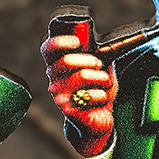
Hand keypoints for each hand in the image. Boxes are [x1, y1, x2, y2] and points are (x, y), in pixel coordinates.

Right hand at [41, 34, 115, 157]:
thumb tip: (110, 43)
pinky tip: (102, 98)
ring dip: (101, 77)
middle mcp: (54, 79)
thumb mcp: (100, 67)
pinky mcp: (69, 110)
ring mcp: (59, 95)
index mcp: (58, 65)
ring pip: (80, 76)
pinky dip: (101, 95)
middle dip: (87, 59)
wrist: (100, 117)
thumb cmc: (98, 88)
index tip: (77, 42)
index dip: (60, 42)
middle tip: (99, 64)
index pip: (48, 49)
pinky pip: (88, 96)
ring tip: (106, 81)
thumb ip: (100, 54)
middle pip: (65, 61)